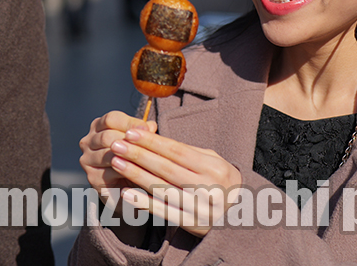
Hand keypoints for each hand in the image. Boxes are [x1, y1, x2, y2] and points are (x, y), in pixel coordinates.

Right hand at [79, 111, 156, 207]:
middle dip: (129, 140)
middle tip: (148, 145)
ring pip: (109, 154)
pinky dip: (127, 171)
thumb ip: (142, 133)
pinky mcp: (92, 177)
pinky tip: (140, 171)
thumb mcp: (137, 142)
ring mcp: (87, 160)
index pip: (111, 119)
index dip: (129, 122)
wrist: (124, 187)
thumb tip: (151, 125)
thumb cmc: (132, 159)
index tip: (147, 129)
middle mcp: (88, 141)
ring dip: (129, 156)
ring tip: (146, 158)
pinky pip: (110, 171)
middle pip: (107, 136)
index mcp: (98, 127)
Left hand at [108, 127, 241, 236]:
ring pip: (161, 189)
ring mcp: (198, 208)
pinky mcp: (190, 224)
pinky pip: (163, 211)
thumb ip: (188, 151)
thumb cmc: (221, 180)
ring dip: (135, 175)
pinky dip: (143, 201)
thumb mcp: (213, 161)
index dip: (152, 141)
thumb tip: (154, 139)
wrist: (241, 215)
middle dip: (138, 154)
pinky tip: (126, 191)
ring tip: (116, 162)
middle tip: (117, 144)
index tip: (131, 132)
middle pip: (166, 168)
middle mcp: (206, 187)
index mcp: (213, 167)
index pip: (176, 151)